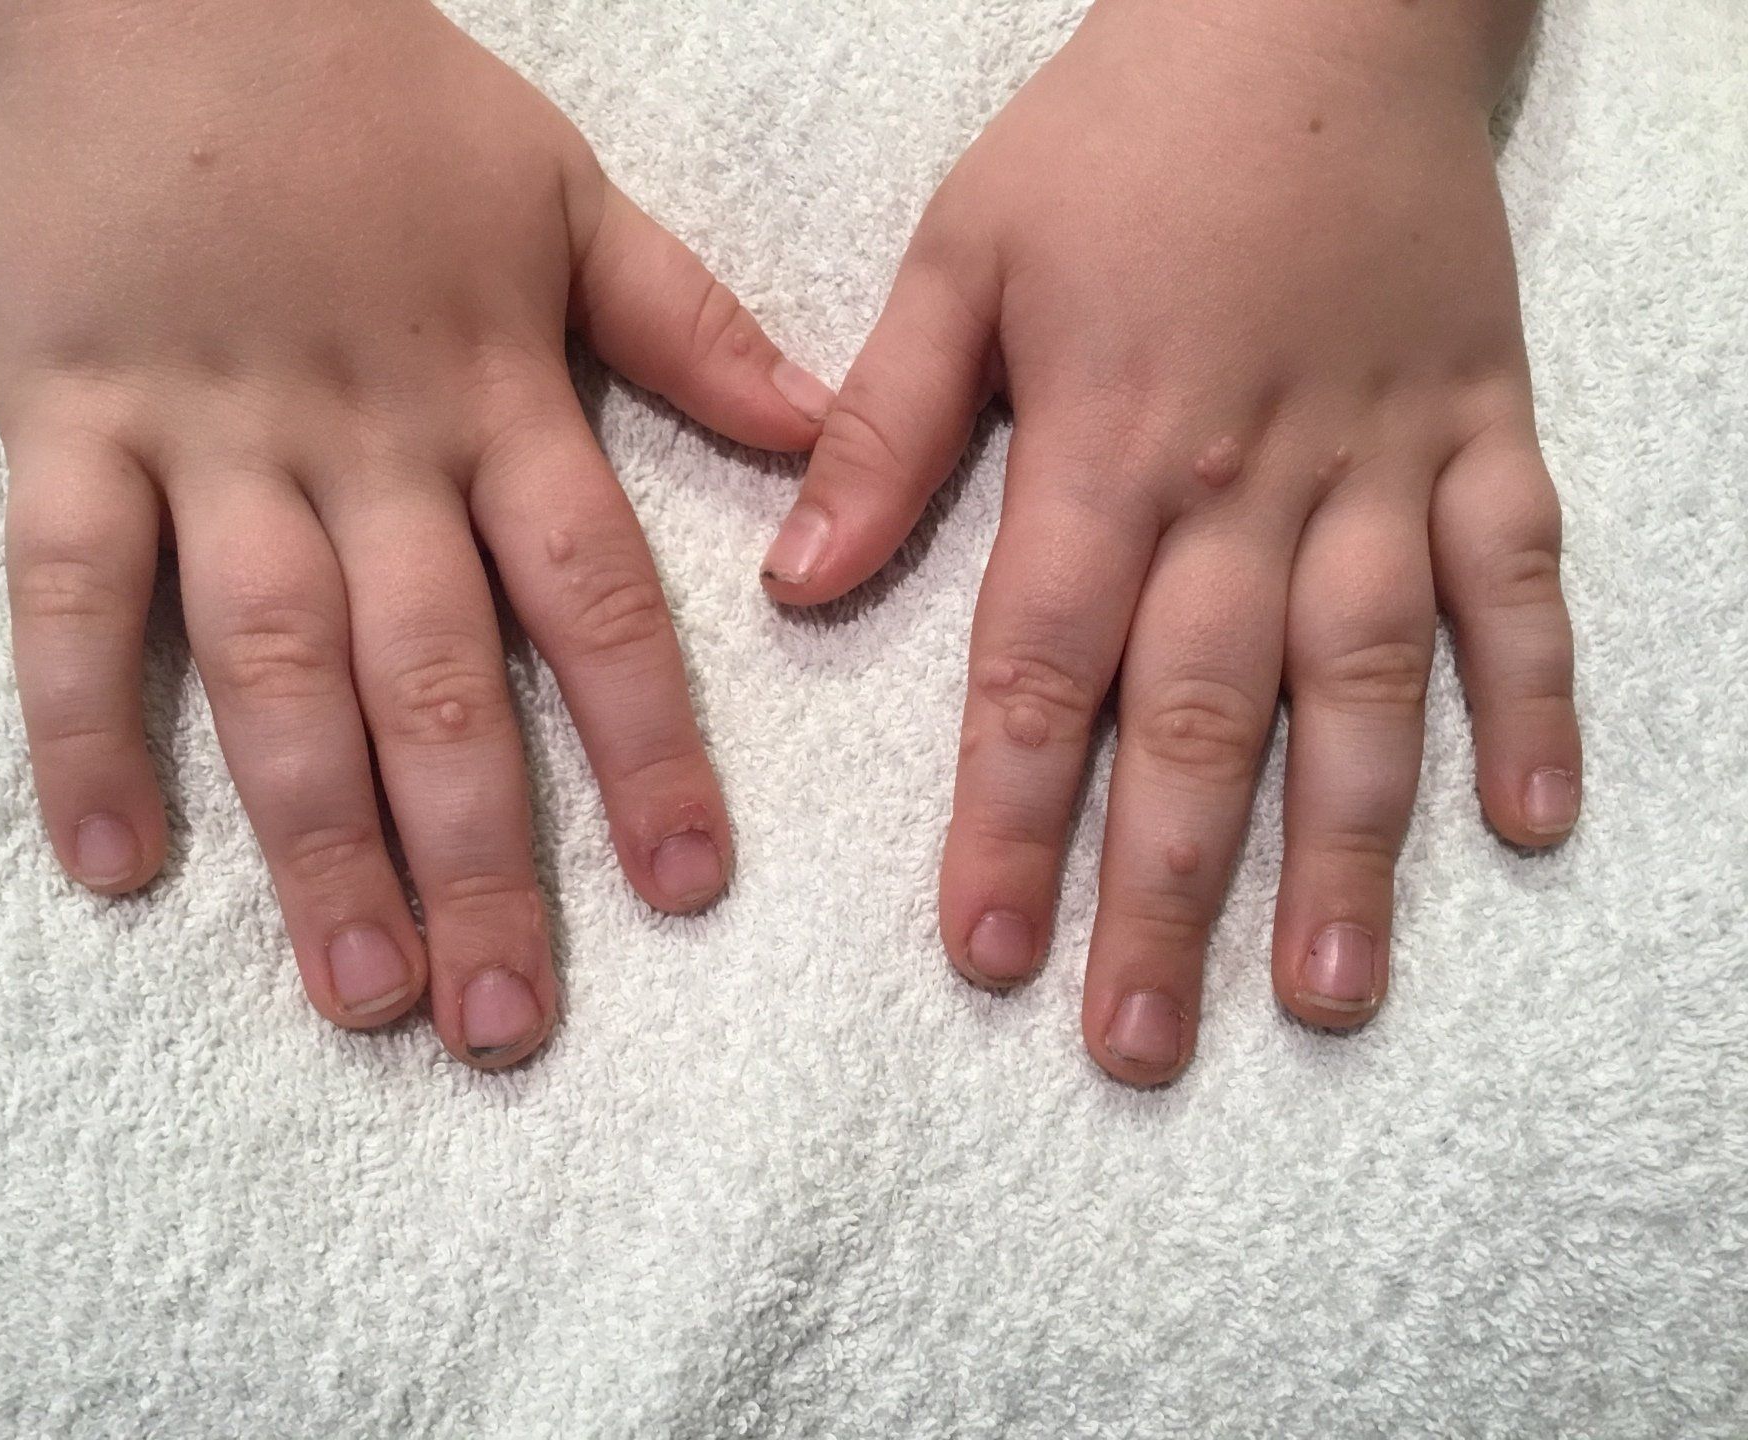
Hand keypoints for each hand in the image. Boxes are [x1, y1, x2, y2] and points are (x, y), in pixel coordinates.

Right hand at [0, 0, 830, 1064]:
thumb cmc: (383, 100)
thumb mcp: (566, 191)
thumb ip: (689, 325)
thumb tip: (821, 440)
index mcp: (498, 389)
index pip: (595, 595)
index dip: (647, 744)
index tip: (689, 887)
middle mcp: (364, 436)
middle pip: (433, 673)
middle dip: (478, 854)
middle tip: (507, 1021)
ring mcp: (209, 429)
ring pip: (268, 659)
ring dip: (312, 834)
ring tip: (358, 990)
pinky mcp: (66, 411)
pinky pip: (66, 585)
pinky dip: (77, 721)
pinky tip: (109, 864)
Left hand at [762, 0, 1579, 1083]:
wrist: (1312, 10)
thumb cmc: (1119, 137)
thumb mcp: (963, 250)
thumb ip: (884, 423)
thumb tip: (798, 582)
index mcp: (1109, 443)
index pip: (1044, 671)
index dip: (1011, 822)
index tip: (985, 957)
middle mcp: (1252, 482)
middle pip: (1203, 717)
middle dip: (1165, 890)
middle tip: (1137, 1041)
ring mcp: (1389, 464)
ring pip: (1370, 683)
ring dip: (1350, 845)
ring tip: (1322, 993)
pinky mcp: (1489, 433)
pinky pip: (1527, 582)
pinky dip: (1537, 698)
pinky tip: (1531, 824)